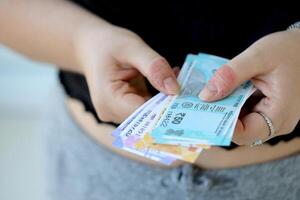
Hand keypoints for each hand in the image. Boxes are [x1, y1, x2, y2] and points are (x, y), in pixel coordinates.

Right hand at [75, 25, 178, 122]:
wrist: (92, 47)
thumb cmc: (108, 44)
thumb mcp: (133, 48)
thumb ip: (154, 67)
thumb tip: (175, 89)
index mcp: (108, 99)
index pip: (144, 114)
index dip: (166, 109)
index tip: (188, 99)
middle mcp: (111, 112)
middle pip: (147, 117)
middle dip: (169, 103)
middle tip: (188, 86)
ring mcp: (116, 113)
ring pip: (149, 114)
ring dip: (165, 99)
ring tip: (175, 77)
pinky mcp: (123, 110)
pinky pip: (146, 108)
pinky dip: (158, 97)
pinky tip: (166, 82)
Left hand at [199, 30, 299, 144]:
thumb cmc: (289, 50)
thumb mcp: (259, 56)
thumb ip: (231, 75)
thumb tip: (205, 96)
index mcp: (278, 115)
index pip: (241, 134)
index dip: (218, 124)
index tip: (198, 111)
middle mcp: (275, 123)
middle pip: (237, 130)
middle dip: (216, 116)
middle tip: (194, 103)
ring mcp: (270, 117)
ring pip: (238, 121)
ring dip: (221, 108)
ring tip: (204, 95)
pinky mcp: (265, 110)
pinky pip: (243, 112)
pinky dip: (230, 102)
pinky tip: (220, 91)